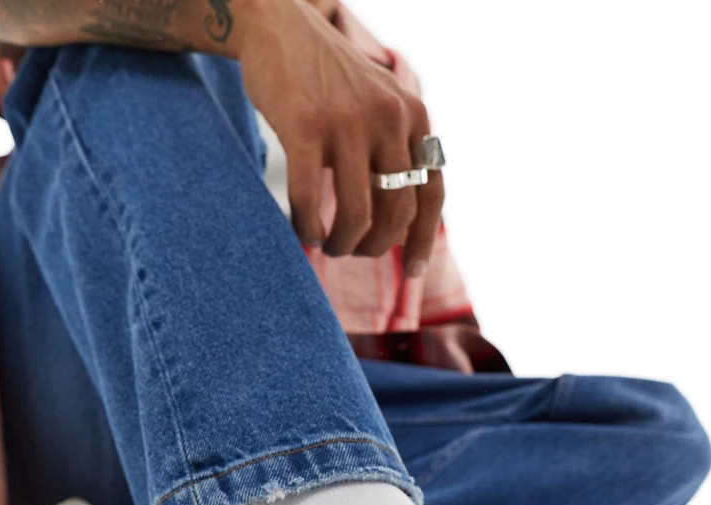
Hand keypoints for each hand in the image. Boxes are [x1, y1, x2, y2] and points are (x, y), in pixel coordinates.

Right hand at [237, 0, 443, 274]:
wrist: (278, 27)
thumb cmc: (328, 80)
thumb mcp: (380, 104)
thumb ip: (398, 149)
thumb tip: (403, 221)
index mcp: (413, 115)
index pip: (432, 192)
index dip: (422, 239)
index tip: (411, 271)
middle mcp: (389, 116)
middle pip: (396, 211)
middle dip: (375, 245)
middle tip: (353, 251)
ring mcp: (347, 120)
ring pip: (357, 213)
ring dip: (342, 242)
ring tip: (328, 244)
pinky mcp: (304, 125)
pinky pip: (310, 198)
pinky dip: (307, 226)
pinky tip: (304, 231)